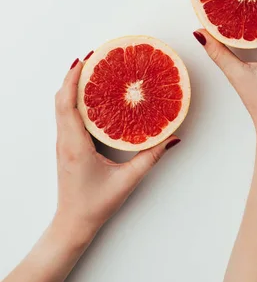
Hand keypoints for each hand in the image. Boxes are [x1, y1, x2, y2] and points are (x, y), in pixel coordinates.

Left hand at [54, 60, 179, 243]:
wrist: (73, 223)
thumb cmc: (95, 205)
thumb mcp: (127, 181)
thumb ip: (151, 158)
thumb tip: (171, 139)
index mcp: (75, 145)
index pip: (67, 103)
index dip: (72, 78)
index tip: (84, 59)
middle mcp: (65, 140)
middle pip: (60, 99)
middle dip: (73, 75)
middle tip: (93, 58)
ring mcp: (63, 143)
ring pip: (61, 107)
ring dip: (71, 86)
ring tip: (91, 71)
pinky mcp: (67, 147)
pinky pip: (66, 116)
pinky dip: (73, 100)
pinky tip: (89, 97)